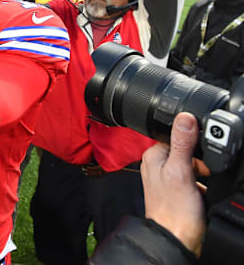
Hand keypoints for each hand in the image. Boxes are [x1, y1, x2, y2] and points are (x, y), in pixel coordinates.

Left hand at [141, 112, 205, 256]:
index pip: (177, 135)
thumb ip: (183, 143)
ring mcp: (165, 177)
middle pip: (187, 150)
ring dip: (202, 174)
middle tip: (199, 177)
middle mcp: (156, 164)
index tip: (200, 159)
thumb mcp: (181, 171)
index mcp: (153, 155)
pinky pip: (194, 178)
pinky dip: (201, 184)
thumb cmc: (175, 210)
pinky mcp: (176, 189)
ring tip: (198, 187)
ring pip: (192, 164)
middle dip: (200, 162)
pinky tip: (200, 193)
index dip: (194, 145)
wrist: (177, 238)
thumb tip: (185, 117)